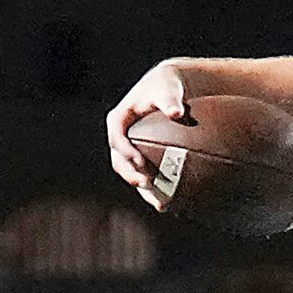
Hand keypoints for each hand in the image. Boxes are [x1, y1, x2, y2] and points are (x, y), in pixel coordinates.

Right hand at [105, 61, 193, 206]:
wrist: (168, 89)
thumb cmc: (166, 87)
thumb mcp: (167, 90)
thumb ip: (170, 101)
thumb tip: (176, 112)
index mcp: (118, 120)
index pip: (117, 138)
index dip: (127, 151)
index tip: (140, 161)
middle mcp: (120, 137)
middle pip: (120, 160)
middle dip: (132, 174)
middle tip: (146, 183)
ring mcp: (129, 150)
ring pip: (131, 173)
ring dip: (143, 190)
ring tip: (160, 203)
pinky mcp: (141, 158)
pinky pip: (144, 177)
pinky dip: (153, 191)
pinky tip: (168, 205)